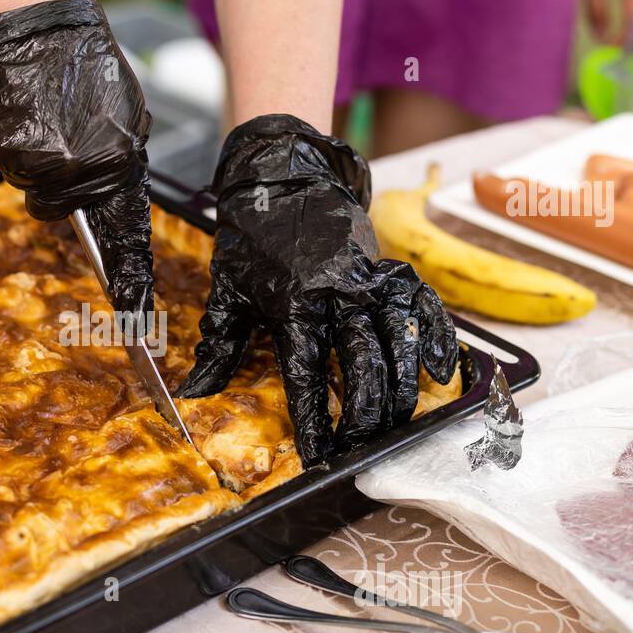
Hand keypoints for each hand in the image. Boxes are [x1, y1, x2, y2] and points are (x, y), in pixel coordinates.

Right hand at [0, 0, 154, 322]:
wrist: (35, 19)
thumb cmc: (86, 65)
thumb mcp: (124, 115)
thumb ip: (119, 164)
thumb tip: (112, 207)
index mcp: (111, 165)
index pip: (116, 236)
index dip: (122, 280)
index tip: (135, 324)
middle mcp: (68, 170)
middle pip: (54, 205)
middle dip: (55, 180)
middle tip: (56, 134)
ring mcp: (23, 159)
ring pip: (24, 179)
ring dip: (29, 154)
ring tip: (39, 112)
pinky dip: (3, 137)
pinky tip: (15, 105)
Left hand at [177, 115, 458, 465]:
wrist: (285, 177)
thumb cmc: (252, 240)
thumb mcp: (229, 292)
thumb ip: (217, 347)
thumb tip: (191, 394)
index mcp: (293, 304)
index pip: (306, 375)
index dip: (314, 420)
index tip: (318, 454)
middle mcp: (337, 294)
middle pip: (361, 365)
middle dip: (363, 414)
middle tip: (360, 446)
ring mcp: (369, 280)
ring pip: (397, 341)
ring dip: (401, 388)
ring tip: (395, 424)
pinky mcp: (390, 268)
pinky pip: (423, 305)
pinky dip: (437, 337)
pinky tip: (441, 371)